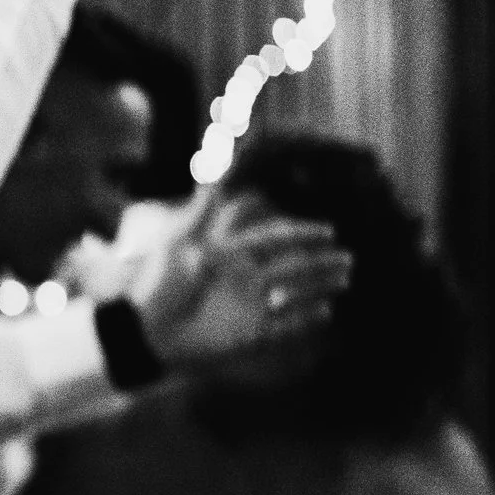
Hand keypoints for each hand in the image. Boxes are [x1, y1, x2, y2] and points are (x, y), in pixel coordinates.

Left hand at [124, 196, 352, 373]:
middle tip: (348, 258)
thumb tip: (212, 160)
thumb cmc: (160, 284)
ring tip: (345, 280)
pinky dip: (305, 319)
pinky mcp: (248, 334)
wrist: (145, 331)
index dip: (301, 235)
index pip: (275, 240)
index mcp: (233, 254)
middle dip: (320, 262)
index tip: (329, 231)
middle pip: (292, 266)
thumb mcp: (182, 240)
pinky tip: (327, 312)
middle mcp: (246, 278)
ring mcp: (249, 306)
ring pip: (294, 293)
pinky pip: (284, 327)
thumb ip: (204, 204)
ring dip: (319, 286)